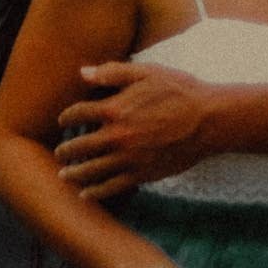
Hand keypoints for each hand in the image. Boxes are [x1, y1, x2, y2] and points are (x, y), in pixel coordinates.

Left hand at [56, 60, 216, 198]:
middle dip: (66, 150)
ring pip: (92, 170)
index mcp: (115, 108)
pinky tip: (86, 195)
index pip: (78, 114)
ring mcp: (129, 158)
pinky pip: (113, 187)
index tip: (63, 121)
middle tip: (59, 153)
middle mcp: (117, 136)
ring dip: (75, 174)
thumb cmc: (178, 91)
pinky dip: (96, 192)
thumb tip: (82, 73)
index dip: (66, 117)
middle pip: (80, 146)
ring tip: (64, 176)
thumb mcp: (145, 73)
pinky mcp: (143, 174)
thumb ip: (112, 73)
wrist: (208, 120)